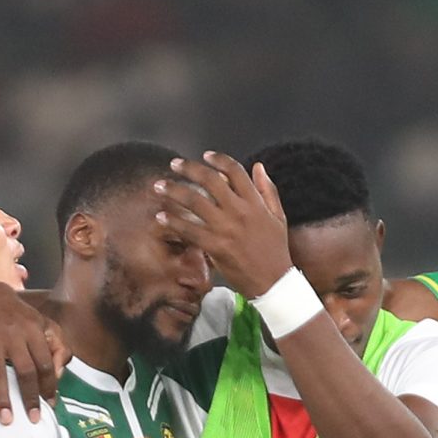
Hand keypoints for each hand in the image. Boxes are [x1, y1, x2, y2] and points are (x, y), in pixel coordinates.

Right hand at [0, 285, 68, 423]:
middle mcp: (13, 335)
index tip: (50, 404)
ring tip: (5, 419)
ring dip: (1, 398)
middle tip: (32, 419)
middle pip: (25, 371)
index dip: (49, 386)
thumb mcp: (44, 324)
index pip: (45, 364)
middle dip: (30, 397)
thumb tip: (60, 375)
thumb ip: (59, 347)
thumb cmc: (20, 318)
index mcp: (34, 331)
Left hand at [154, 153, 292, 300]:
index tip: (205, 155)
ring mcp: (227, 229)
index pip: (235, 170)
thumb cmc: (276, 250)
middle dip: (189, 169)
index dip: (218, 159)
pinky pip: (190, 230)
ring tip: (159, 186)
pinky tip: (161, 216)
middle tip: (174, 164)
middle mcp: (240, 211)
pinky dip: (174, 222)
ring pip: (195, 202)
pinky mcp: (216, 247)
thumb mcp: (278, 216)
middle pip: (210, 180)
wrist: (274, 282)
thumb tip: (258, 166)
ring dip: (174, 191)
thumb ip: (267, 189)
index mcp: (255, 202)